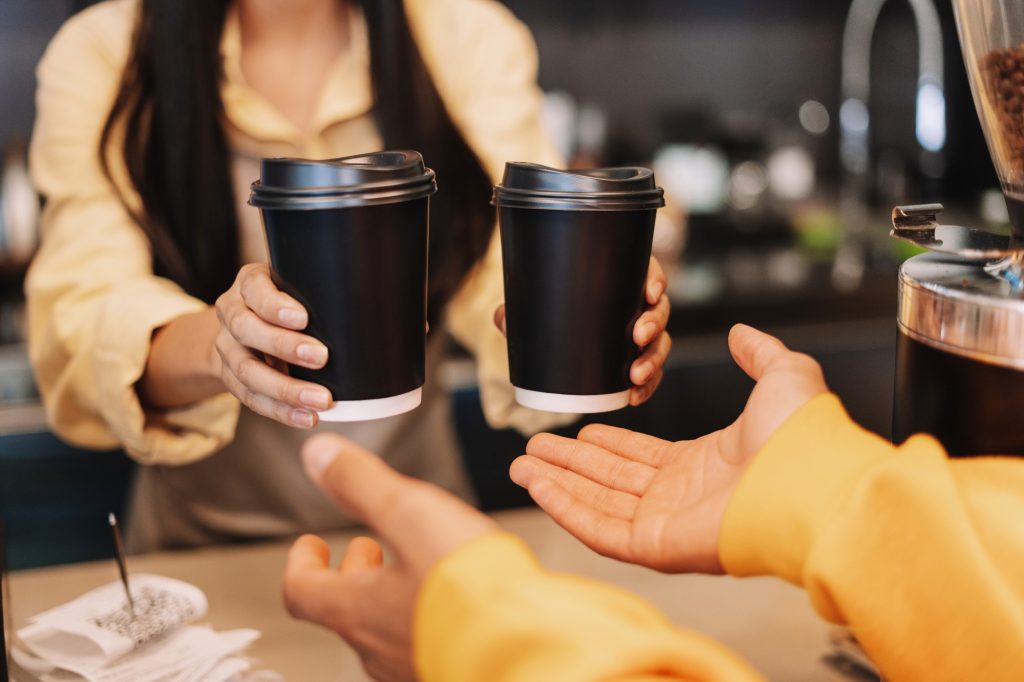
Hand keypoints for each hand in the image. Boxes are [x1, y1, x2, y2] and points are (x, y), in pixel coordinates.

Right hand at [213, 263, 332, 427]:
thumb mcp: (295, 285)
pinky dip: (280, 411)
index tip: (304, 318)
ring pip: (247, 371)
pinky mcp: (231, 378)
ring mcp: (228, 347)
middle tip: (321, 357)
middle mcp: (231, 313)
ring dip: (285, 389)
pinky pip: (251, 398)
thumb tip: (376, 304)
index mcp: (249, 283)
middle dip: (284, 346)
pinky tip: (306, 417)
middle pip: (247, 330)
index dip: (275, 306)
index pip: (255, 291)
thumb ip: (320, 290)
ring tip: (320, 399)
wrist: (241, 327)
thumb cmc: (285, 301)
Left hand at [283, 434, 497, 681]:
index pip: (302, 591)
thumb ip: (362, 484)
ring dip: (389, 596)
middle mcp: (377, 647)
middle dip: (354, 573)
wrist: (527, 649)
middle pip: (345, 611)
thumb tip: (320, 457)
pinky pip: (424, 645)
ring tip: (412, 569)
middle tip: (365, 551)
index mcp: (356, 608)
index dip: (303, 563)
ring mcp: (412, 665)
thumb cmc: (472, 591)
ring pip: (384, 631)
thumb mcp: (411, 514)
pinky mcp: (448, 670)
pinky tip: (454, 602)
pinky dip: (425, 617)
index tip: (310, 546)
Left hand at [493, 256, 671, 405]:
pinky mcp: (636, 359)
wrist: (551, 335)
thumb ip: (516, 310)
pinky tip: (635, 396)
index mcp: (621, 280)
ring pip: (660, 343)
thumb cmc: (548, 310)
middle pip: (659, 309)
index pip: (647, 272)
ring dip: (653, 359)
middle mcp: (636, 305)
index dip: (655, 279)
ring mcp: (640, 333)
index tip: (649, 292)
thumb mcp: (532, 306)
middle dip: (654, 324)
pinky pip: (652, 371)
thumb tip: (503, 319)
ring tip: (636, 375)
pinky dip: (648, 385)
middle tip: (638, 336)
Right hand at [509, 324, 827, 573]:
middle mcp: (682, 498)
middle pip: (611, 481)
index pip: (643, 457)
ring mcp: (667, 524)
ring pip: (597, 503)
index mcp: (705, 465)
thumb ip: (759, 353)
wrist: (810, 481)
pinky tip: (537, 485)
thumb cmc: (804, 436)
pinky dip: (564, 507)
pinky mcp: (656, 546)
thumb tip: (741, 332)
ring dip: (557, 484)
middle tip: (533, 446)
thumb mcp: (783, 375)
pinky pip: (598, 529)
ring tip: (521, 464)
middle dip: (571, 463)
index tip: (581, 428)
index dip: (609, 444)